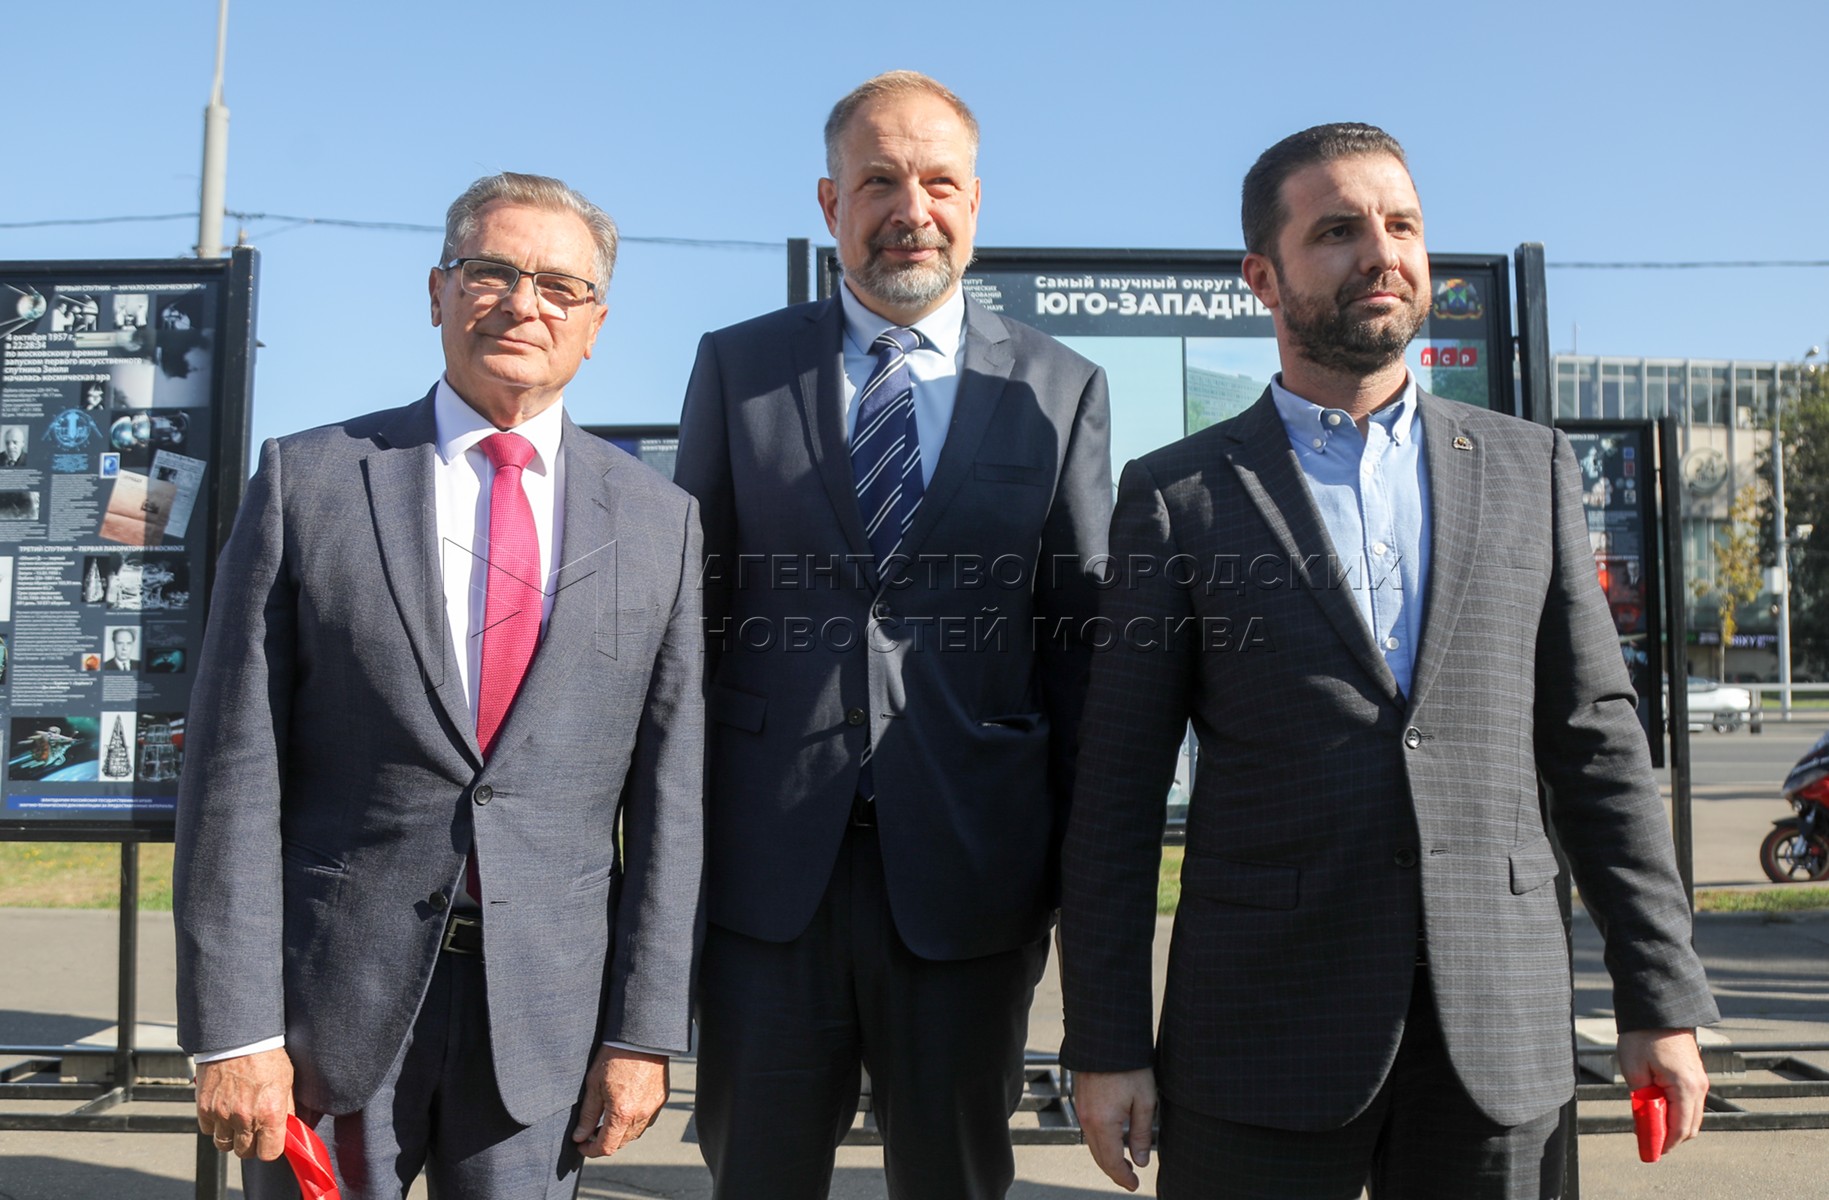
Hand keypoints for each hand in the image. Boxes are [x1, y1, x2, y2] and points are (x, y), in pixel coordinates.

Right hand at [194, 1047, 293, 1160]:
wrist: (239, 1037)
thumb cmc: (266, 1055)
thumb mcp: (287, 1081)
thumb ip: (286, 1108)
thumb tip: (289, 1127)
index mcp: (270, 1113)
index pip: (269, 1153)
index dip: (271, 1148)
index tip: (271, 1141)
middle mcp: (245, 1118)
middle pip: (245, 1152)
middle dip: (251, 1144)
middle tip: (254, 1130)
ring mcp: (222, 1114)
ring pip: (224, 1145)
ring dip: (231, 1137)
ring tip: (238, 1121)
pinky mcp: (205, 1108)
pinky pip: (208, 1130)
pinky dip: (215, 1125)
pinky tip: (224, 1111)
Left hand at [573, 1046, 668, 1156]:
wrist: (641, 1037)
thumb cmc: (615, 1056)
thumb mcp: (594, 1084)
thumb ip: (587, 1115)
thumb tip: (580, 1136)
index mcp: (622, 1113)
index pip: (606, 1147)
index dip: (591, 1151)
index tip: (582, 1145)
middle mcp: (641, 1114)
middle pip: (621, 1143)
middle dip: (605, 1141)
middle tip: (591, 1130)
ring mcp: (653, 1108)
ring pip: (635, 1133)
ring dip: (621, 1133)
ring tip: (608, 1118)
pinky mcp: (662, 1099)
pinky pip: (647, 1120)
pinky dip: (635, 1121)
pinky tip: (626, 1108)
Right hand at [1073, 1068, 1156, 1191]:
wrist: (1107, 1036)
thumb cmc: (1129, 1066)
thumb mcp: (1145, 1101)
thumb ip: (1141, 1134)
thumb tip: (1141, 1160)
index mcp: (1104, 1122)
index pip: (1111, 1162)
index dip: (1123, 1177)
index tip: (1134, 1184)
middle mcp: (1087, 1119)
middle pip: (1099, 1156)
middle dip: (1114, 1171)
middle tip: (1130, 1178)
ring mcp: (1081, 1109)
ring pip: (1092, 1144)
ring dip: (1107, 1157)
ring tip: (1124, 1162)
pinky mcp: (1080, 1100)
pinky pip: (1089, 1129)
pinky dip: (1100, 1141)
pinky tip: (1113, 1139)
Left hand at [1617, 1028, 1708, 1153]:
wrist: (1657, 1008)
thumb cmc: (1642, 1036)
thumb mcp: (1634, 1070)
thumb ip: (1643, 1100)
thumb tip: (1646, 1122)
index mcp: (1685, 1087)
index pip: (1680, 1129)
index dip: (1665, 1144)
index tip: (1650, 1152)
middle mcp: (1699, 1087)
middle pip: (1689, 1126)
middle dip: (1669, 1137)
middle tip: (1647, 1141)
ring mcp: (1699, 1080)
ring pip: (1690, 1115)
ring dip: (1672, 1124)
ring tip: (1648, 1123)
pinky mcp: (1695, 1074)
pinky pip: (1689, 1102)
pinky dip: (1676, 1111)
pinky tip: (1656, 1107)